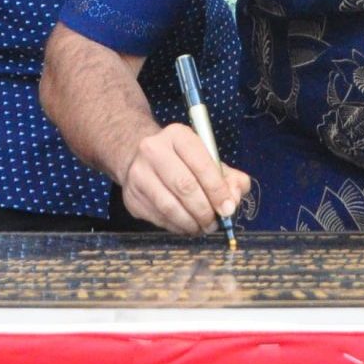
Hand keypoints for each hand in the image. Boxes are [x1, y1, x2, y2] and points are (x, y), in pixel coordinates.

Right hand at [119, 121, 248, 235]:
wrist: (141, 158)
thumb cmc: (183, 161)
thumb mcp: (209, 159)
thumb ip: (229, 178)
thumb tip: (233, 200)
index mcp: (178, 135)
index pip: (201, 164)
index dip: (217, 190)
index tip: (227, 209)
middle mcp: (153, 150)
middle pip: (184, 187)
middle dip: (204, 211)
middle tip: (214, 224)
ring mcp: (138, 174)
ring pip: (169, 207)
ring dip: (191, 223)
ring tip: (202, 228)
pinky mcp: (131, 196)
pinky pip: (158, 218)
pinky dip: (176, 227)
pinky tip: (186, 226)